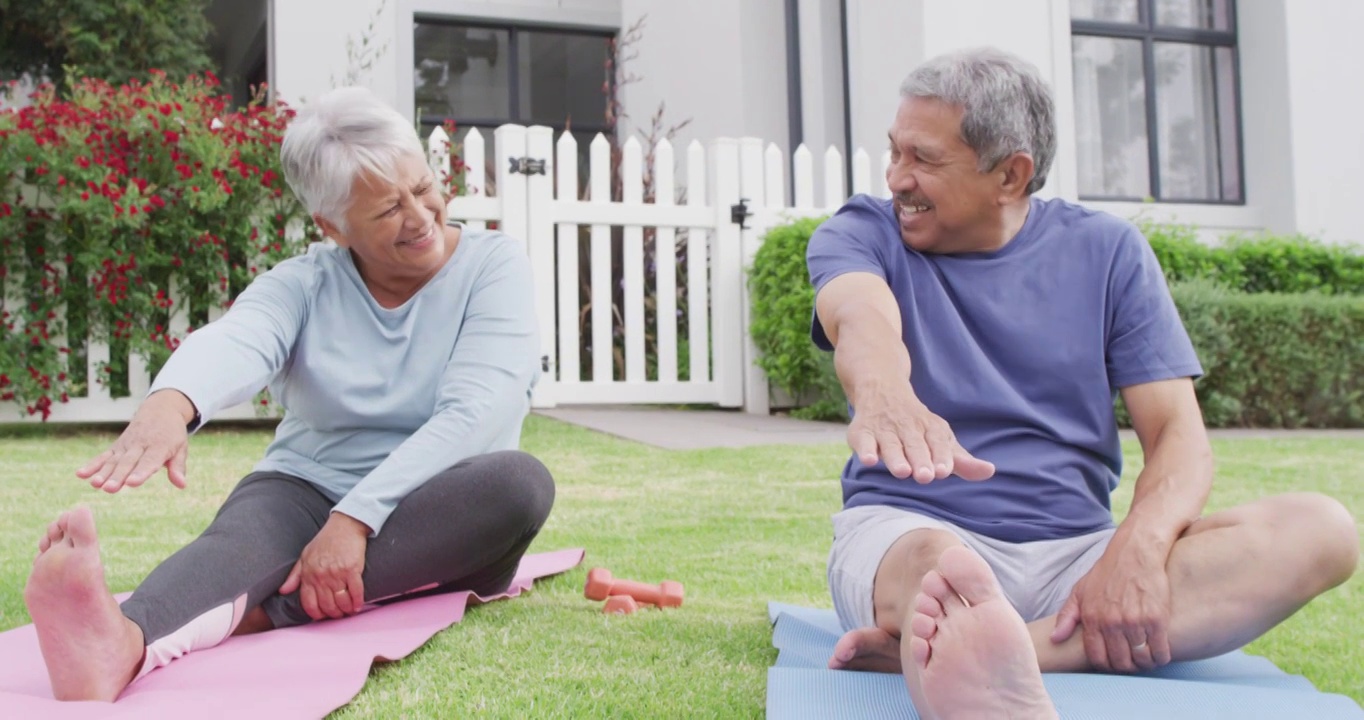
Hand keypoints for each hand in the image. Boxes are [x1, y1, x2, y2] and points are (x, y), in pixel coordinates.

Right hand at [76, 389, 194, 492]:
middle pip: (128, 462)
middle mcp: (140, 445)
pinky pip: (103, 456)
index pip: (149, 461)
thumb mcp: (181, 447)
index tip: (132, 483)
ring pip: (114, 460)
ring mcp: (126, 445)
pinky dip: (92, 464)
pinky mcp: (117, 446)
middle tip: (110, 489)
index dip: (141, 472)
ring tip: (95, 484)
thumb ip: (178, 466)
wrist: (159, 410)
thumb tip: (182, 485)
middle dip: (118, 476)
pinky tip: (80, 474)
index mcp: (159, 446)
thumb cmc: (172, 434)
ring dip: (103, 473)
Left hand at [279, 513, 370, 619]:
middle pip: (327, 605)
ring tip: (349, 611)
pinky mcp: (352, 569)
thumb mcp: (305, 556)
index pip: (309, 603)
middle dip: (334, 614)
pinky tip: (358, 605)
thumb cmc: (325, 540)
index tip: (323, 616)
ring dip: (346, 610)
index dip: (317, 614)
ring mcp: (337, 573)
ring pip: (341, 601)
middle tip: (339, 615)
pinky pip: (356, 591)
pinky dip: (358, 601)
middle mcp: (321, 576)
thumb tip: (283, 591)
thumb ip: (294, 575)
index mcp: (309, 574)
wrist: (345, 525)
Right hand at [848, 381, 994, 482]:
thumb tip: (990, 472)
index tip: (945, 471)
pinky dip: (865, 450)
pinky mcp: (862, 431)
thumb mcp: (941, 440)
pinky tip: (869, 460)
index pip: (938, 442)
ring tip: (902, 471)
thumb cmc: (917, 426)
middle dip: (920, 459)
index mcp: (931, 428)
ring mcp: (884, 429)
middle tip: (925, 476)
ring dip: (896, 458)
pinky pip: (863, 440)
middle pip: (915, 445)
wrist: (882, 388)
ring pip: (891, 444)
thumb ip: (962, 461)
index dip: (941, 456)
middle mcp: (908, 426)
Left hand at [1050, 536, 1172, 671]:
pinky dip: (1160, 656)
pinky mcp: (1156, 618)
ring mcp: (1134, 621)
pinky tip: (1159, 652)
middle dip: (1126, 666)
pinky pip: (1160, 651)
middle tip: (1132, 661)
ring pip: (1141, 660)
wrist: (1135, 552)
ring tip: (1145, 657)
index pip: (1097, 658)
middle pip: (1120, 663)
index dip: (1106, 666)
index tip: (1113, 662)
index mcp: (1092, 618)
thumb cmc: (1107, 572)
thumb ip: (1066, 616)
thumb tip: (1055, 639)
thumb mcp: (1080, 590)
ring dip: (1144, 663)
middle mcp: (1112, 622)